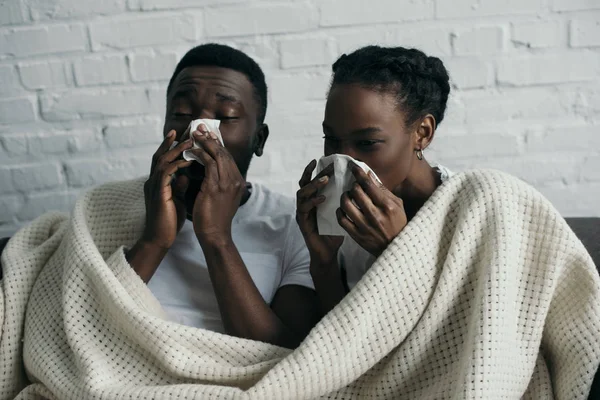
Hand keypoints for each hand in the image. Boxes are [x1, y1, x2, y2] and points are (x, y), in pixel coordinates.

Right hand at [142, 130, 192, 249]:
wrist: (160, 238)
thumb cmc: (169, 221)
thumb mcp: (177, 199)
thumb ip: (180, 186)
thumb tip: (187, 175)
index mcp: (157, 183)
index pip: (163, 160)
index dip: (171, 147)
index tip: (182, 136)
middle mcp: (153, 181)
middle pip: (160, 155)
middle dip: (171, 142)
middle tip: (183, 131)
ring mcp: (154, 186)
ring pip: (162, 160)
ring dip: (176, 150)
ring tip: (189, 142)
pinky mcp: (158, 192)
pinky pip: (166, 173)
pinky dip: (178, 165)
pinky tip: (189, 161)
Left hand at [188, 125, 245, 245]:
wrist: (215, 234)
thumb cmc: (214, 218)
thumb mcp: (221, 197)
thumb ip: (219, 183)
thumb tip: (209, 171)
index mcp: (238, 182)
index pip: (227, 157)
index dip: (217, 143)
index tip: (206, 134)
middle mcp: (235, 180)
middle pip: (224, 152)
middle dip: (211, 138)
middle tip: (199, 127)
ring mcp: (227, 182)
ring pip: (217, 154)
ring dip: (204, 142)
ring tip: (194, 133)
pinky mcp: (216, 186)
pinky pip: (208, 163)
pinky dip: (199, 154)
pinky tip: (191, 150)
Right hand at [296, 160, 343, 265]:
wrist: (328, 252)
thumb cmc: (334, 232)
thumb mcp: (341, 212)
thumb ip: (344, 199)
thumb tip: (359, 185)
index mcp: (313, 200)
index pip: (311, 181)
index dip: (316, 170)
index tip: (324, 160)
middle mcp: (305, 204)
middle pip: (305, 183)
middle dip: (316, 174)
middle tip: (328, 168)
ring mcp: (302, 213)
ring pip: (302, 194)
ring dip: (313, 185)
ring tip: (325, 180)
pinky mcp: (302, 223)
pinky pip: (304, 209)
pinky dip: (313, 202)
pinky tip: (323, 198)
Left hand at [336, 163, 406, 256]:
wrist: (396, 248)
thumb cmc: (398, 223)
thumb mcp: (397, 204)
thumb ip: (382, 190)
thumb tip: (369, 175)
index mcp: (386, 206)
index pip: (368, 184)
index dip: (358, 173)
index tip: (353, 167)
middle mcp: (375, 215)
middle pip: (355, 192)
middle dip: (353, 186)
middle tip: (354, 187)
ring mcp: (364, 226)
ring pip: (346, 204)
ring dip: (345, 197)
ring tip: (348, 197)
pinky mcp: (357, 235)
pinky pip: (341, 219)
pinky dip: (339, 211)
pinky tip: (343, 209)